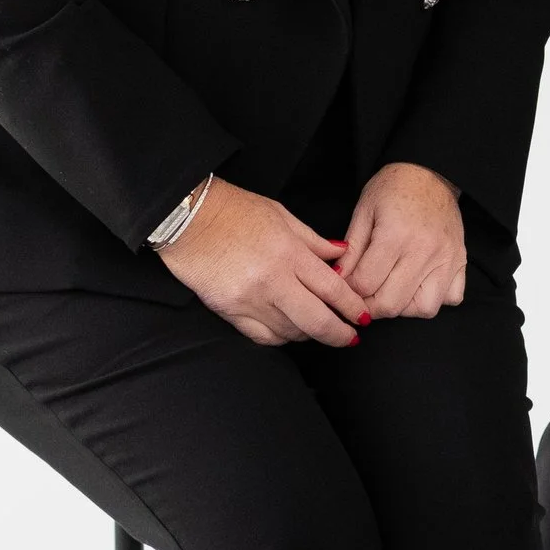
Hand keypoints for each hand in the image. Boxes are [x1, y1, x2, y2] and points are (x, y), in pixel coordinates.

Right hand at [158, 178, 364, 346]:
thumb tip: (342, 255)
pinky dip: (281, 338)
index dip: (352, 307)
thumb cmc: (234, 211)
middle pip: (316, 321)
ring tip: (319, 328)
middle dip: (339, 334)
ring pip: (291, 333)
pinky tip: (289, 331)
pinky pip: (263, 337)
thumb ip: (314, 241)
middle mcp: (272, 281)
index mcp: (289, 253)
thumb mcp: (281, 215)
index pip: (332, 289)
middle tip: (350, 338)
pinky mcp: (229, 312)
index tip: (362, 317)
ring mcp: (249, 300)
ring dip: (309, 334)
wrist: (188, 219)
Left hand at [338, 161, 467, 321]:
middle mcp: (425, 251)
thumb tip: (338, 281)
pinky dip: (434, 298)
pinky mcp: (462, 262)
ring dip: (404, 306)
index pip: (365, 284)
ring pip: (424, 309)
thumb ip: (351, 250)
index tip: (347, 283)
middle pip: (391, 304)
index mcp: (396, 235)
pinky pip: (451, 298)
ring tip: (393, 289)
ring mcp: (447, 259)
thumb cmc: (394, 187)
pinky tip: (419, 284)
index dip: (348, 289)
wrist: (430, 171)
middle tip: (365, 292)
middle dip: (370, 305)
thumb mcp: (364, 211)